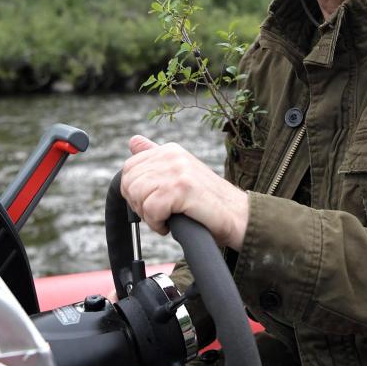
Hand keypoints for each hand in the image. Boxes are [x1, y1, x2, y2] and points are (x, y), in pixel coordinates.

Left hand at [120, 135, 248, 250]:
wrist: (238, 216)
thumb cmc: (207, 202)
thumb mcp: (179, 174)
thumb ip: (155, 158)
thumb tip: (133, 141)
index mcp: (169, 150)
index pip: (128, 168)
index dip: (134, 192)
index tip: (151, 203)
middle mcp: (172, 155)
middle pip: (129, 182)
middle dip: (139, 205)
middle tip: (160, 213)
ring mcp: (177, 170)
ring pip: (137, 195)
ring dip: (149, 215)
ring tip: (167, 217)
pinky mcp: (182, 188)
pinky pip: (151, 210)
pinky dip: (158, 224)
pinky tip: (171, 224)